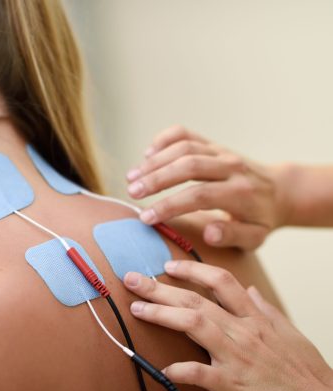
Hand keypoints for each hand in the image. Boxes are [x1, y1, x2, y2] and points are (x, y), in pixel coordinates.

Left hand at [123, 263, 332, 390]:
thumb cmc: (304, 370)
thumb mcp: (289, 333)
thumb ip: (266, 309)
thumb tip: (249, 290)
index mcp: (255, 317)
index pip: (220, 281)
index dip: (192, 269)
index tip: (168, 265)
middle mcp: (242, 331)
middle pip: (195, 300)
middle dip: (161, 288)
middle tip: (133, 279)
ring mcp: (236, 356)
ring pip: (194, 325)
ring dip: (162, 315)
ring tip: (138, 309)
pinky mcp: (231, 384)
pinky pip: (200, 372)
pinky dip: (180, 369)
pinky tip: (164, 367)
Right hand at [126, 126, 288, 248]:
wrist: (278, 190)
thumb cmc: (260, 219)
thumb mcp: (255, 237)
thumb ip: (233, 236)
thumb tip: (209, 232)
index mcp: (240, 193)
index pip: (199, 195)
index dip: (169, 205)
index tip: (146, 218)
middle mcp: (230, 167)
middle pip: (188, 165)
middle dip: (156, 179)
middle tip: (131, 192)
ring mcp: (220, 151)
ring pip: (183, 148)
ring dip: (154, 161)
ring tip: (131, 177)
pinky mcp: (212, 144)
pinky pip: (185, 133)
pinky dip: (164, 140)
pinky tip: (147, 154)